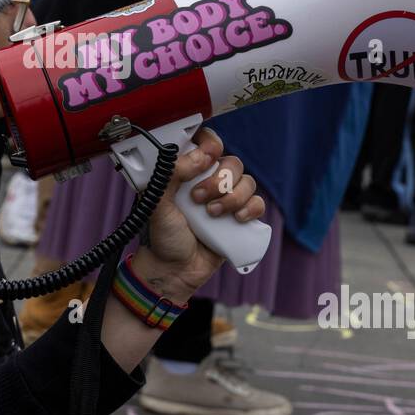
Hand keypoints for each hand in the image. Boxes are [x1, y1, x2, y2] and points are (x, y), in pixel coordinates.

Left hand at [131, 127, 264, 300]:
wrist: (173, 270)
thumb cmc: (162, 236)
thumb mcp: (156, 202)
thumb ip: (171, 175)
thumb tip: (200, 157)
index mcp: (189, 172)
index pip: (207, 144)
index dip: (211, 145)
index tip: (207, 157)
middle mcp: (209, 182)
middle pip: (231, 163)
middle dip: (218, 180)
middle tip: (198, 198)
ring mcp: (226, 200)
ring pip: (247, 182)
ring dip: (232, 196)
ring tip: (212, 214)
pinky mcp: (239, 218)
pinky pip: (258, 203)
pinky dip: (251, 208)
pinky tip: (237, 218)